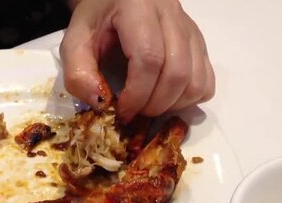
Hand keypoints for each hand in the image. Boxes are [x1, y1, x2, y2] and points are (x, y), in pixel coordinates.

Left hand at [61, 0, 214, 121]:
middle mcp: (172, 14)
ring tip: (149, 106)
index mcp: (138, 8)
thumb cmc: (96, 20)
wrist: (115, 0)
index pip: (149, 58)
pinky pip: (206, 79)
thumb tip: (101, 104)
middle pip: (177, 72)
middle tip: (134, 112)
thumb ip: (77, 72)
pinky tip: (167, 98)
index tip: (122, 111)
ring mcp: (190, 29)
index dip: (137, 94)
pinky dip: (189, 98)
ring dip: (173, 105)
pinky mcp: (199, 42)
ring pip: (197, 79)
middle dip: (155, 104)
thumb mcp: (75, 41)